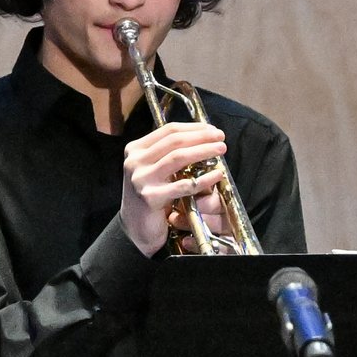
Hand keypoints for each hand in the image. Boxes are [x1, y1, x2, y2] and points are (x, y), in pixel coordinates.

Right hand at [122, 121, 226, 255]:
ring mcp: (141, 179)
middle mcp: (135, 161)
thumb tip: (203, 137)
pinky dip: (203, 179)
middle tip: (221, 137)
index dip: (193, 128)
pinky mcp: (150, 197)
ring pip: (178, 157)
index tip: (212, 129)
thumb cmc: (152, 196)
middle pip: (174, 141)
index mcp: (136, 149)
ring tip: (221, 149)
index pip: (168, 130)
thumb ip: (169, 153)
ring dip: (203, 151)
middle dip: (201, 137)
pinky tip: (216, 175)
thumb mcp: (155, 169)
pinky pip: (183, 185)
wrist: (136, 228)